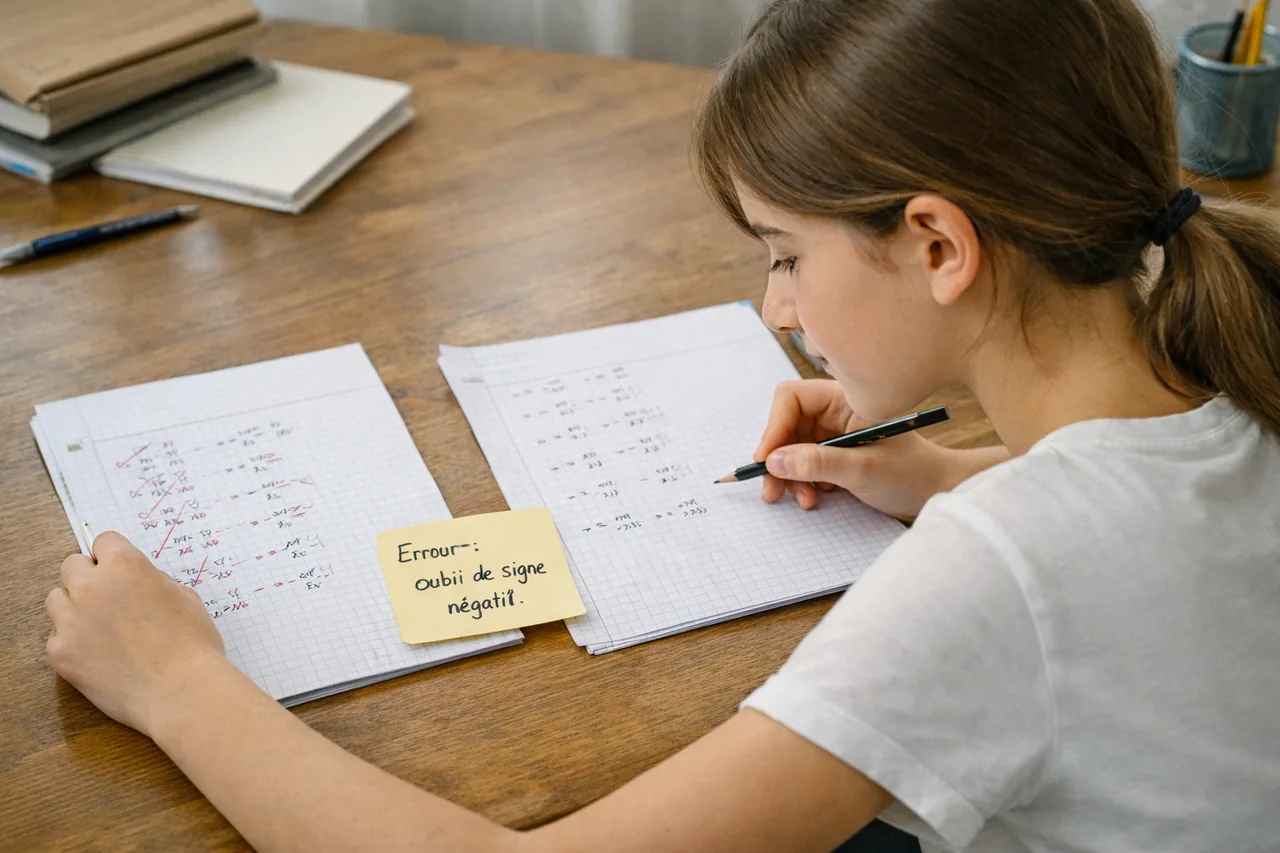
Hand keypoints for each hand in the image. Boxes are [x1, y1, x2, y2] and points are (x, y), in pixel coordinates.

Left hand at [45, 531, 226, 736]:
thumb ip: (153, 582)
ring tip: (102, 627)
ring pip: (56, 599)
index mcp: (125, 566)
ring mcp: (70, 620)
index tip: (119, 570)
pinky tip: (99, 654)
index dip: (114, 556)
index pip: (104, 541)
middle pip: (72, 565)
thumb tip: (138, 584)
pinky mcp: (60, 653)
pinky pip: (56, 637)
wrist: (181, 691)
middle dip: (89, 577)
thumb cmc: (192, 644)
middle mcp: (91, 587)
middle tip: (110, 598)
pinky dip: (73, 642)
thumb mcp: (185, 597)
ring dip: (74, 607)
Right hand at [754, 380, 1006, 519]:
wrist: (938, 493)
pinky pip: (803, 461)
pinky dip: (802, 480)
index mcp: (845, 399)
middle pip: (786, 424)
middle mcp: (836, 410)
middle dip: (777, 458)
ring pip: (791, 446)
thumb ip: (818, 463)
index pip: (791, 398)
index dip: (773, 428)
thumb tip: (773, 461)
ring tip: (804, 500)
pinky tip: (817, 495)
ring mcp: (834, 431)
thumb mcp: (863, 470)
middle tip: (771, 491)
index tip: (766, 461)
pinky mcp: (835, 451)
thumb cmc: (912, 475)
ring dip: (789, 475)